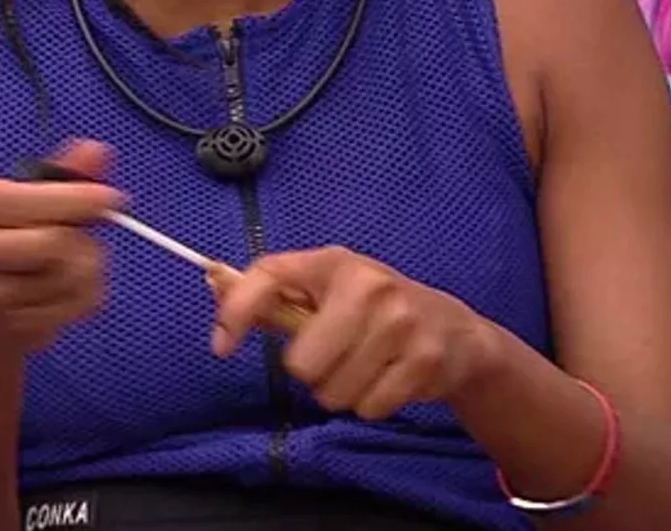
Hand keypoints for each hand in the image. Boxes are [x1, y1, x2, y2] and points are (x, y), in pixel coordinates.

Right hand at [0, 140, 120, 353]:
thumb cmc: (11, 248)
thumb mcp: (35, 202)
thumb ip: (67, 176)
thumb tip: (98, 150)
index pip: (33, 196)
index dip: (77, 198)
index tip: (111, 197)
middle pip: (55, 242)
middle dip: (83, 244)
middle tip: (85, 244)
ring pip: (69, 278)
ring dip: (86, 275)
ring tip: (67, 273)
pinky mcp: (8, 328)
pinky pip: (71, 309)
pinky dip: (79, 303)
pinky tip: (60, 298)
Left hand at [210, 247, 494, 420]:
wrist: (456, 332)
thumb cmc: (376, 310)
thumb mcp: (328, 293)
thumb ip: (276, 297)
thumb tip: (213, 283)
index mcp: (334, 263)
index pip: (271, 273)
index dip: (237, 309)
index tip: (220, 345)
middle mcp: (368, 285)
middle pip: (302, 362)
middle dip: (311, 372)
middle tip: (335, 356)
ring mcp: (400, 322)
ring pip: (333, 392)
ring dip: (342, 391)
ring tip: (365, 367)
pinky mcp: (424, 360)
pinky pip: (368, 408)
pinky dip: (372, 404)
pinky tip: (389, 378)